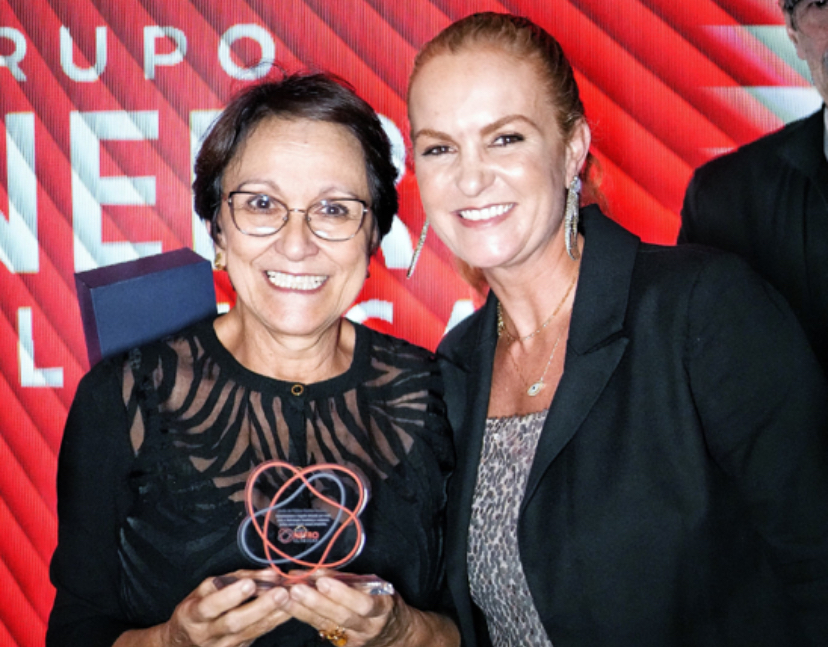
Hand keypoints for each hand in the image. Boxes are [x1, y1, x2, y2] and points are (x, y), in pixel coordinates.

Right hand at [160, 569, 290, 646]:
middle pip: (234, 623)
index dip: (230, 596)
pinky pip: (256, 637)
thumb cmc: (196, 609)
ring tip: (290, 600)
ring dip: (273, 616)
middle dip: (260, 607)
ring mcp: (221, 646)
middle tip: (280, 593)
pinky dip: (272, 623)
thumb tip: (265, 573)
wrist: (182, 643)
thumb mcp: (203, 590)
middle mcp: (206, 634)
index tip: (249, 584)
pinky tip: (286, 612)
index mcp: (193, 614)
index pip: (210, 606)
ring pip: (250, 632)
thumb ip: (233, 579)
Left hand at [282, 575, 403, 646]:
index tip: (322, 581)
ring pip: (327, 625)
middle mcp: (369, 627)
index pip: (363, 603)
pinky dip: (305, 616)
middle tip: (295, 588)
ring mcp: (354, 639)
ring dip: (303, 610)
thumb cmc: (384, 602)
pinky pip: (322, 630)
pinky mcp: (342, 646)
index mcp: (383, 608)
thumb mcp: (376, 586)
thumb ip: (349, 580)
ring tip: (285, 597)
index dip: (342, 593)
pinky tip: (289, 607)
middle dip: (316, 602)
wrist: (395, 633)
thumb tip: (319, 570)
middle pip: (341, 617)